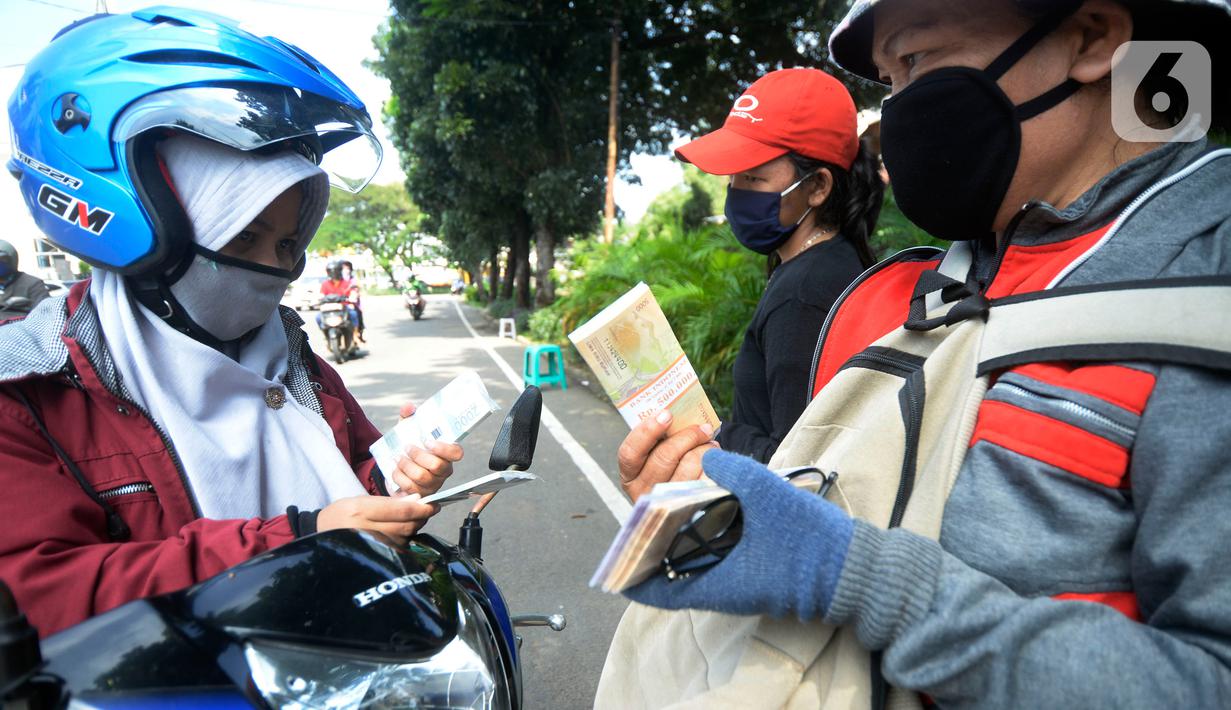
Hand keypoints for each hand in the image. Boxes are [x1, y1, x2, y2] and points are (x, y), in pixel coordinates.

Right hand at [317, 494, 438, 546]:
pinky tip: (402, 534)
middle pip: (405, 526)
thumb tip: (417, 501)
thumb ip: (389, 502)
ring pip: (403, 539)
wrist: (320, 535)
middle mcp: (365, 530)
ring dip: (413, 529)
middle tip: (427, 511)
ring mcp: (369, 547)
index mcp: (361, 511)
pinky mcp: (372, 558)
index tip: (434, 504)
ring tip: (412, 520)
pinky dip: (404, 541)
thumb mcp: (361, 501)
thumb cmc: (342, 514)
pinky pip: (396, 550)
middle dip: (421, 518)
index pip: (400, 511)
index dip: (421, 508)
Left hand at [390, 402, 463, 495]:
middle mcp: (443, 471)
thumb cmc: (409, 448)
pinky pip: (410, 487)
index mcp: (446, 454)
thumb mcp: (408, 431)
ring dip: (406, 465)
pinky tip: (395, 469)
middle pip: (437, 465)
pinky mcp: (420, 494)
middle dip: (418, 455)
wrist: (396, 469)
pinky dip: (399, 476)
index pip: (456, 453)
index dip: (443, 448)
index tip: (427, 441)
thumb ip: (409, 417)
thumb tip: (408, 406)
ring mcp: (433, 484)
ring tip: (397, 457)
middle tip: (407, 447)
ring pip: (421, 476)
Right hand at [617, 410, 716, 501]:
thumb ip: (660, 439)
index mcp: (630, 475)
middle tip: (703, 428)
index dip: (647, 431)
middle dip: (687, 437)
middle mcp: (643, 492)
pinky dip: (713, 467)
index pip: (629, 453)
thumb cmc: (670, 467)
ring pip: (687, 469)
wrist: (688, 503)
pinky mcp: (689, 510)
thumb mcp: (655, 455)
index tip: (667, 414)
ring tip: (710, 444)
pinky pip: (704, 482)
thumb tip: (678, 414)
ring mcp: (665, 504)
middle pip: (663, 458)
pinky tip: (714, 462)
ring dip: (704, 450)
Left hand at [623, 449, 854, 620]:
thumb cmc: (810, 542)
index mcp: (710, 582)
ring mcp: (735, 582)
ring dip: (682, 524)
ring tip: (682, 487)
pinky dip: (705, 528)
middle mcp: (717, 588)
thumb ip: (731, 471)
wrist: (856, 569)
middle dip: (657, 528)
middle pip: (667, 566)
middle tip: (659, 489)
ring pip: (690, 556)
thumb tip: (707, 458)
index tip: (618, 544)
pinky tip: (710, 498)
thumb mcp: (766, 494)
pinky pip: (714, 553)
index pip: (651, 588)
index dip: (629, 568)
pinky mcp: (752, 572)